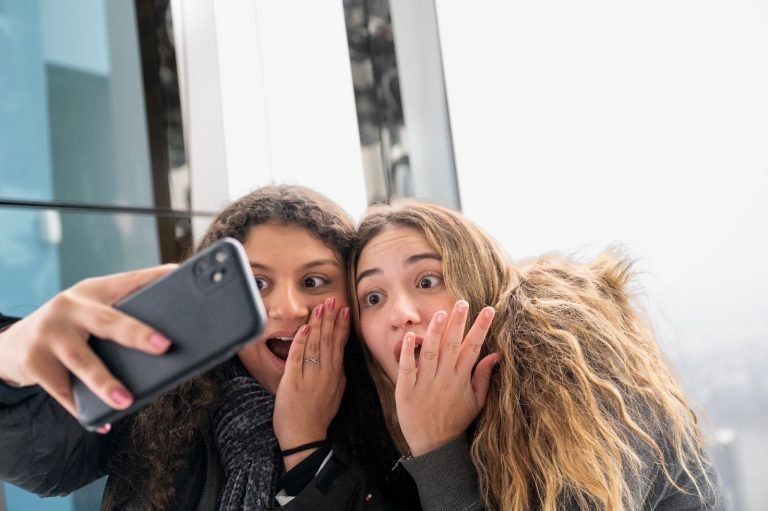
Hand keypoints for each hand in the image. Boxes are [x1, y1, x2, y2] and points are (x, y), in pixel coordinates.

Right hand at [0, 265, 175, 419]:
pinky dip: (84, 409)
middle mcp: (69, 307)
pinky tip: (103, 422)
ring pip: (83, 362)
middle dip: (137, 334)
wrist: (13, 343)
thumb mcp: (90, 307)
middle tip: (163, 346)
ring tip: (126, 401)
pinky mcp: (34, 363)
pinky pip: (64, 392)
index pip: (127, 282)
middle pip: (107, 322)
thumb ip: (122, 309)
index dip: (153, 281)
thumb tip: (169, 337)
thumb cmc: (68, 326)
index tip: (177, 282)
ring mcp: (49, 335)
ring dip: (106, 384)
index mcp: (92, 291)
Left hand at [273, 297, 348, 469]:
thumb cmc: (318, 418)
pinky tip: (302, 328)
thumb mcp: (336, 395)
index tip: (344, 310)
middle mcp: (325, 374)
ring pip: (314, 345)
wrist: (305, 437)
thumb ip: (338, 377)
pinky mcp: (292, 381)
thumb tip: (339, 361)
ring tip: (320, 308)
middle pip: (328, 340)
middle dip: (330, 318)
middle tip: (332, 300)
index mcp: (336, 376)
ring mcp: (309, 377)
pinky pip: (297, 357)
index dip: (342, 326)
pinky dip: (300, 342)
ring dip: (316, 324)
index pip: (340, 345)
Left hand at [395, 300, 497, 455]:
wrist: (434, 446)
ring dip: (435, 331)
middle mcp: (444, 378)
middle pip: (452, 345)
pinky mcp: (406, 389)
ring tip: (440, 313)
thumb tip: (496, 354)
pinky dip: (408, 352)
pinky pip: (407, 367)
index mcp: (461, 379)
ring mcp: (425, 383)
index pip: (473, 348)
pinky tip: (410, 336)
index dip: (480, 328)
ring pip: (430, 352)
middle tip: (463, 302)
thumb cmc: (456, 421)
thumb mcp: (476, 401)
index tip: (488, 310)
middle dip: (458, 322)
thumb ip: (484, 377)